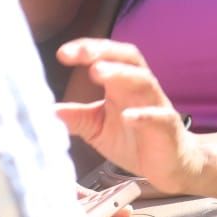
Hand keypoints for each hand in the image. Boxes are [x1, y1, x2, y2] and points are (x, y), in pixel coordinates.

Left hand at [57, 39, 206, 194]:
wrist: (170, 165)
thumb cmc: (134, 140)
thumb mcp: (98, 128)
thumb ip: (77, 117)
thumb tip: (47, 110)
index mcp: (122, 85)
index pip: (106, 57)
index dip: (86, 50)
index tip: (62, 54)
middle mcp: (140, 88)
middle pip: (127, 58)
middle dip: (103, 52)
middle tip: (80, 54)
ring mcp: (156, 105)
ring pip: (143, 79)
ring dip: (120, 73)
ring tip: (97, 72)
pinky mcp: (167, 127)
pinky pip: (158, 116)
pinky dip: (143, 114)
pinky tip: (127, 116)